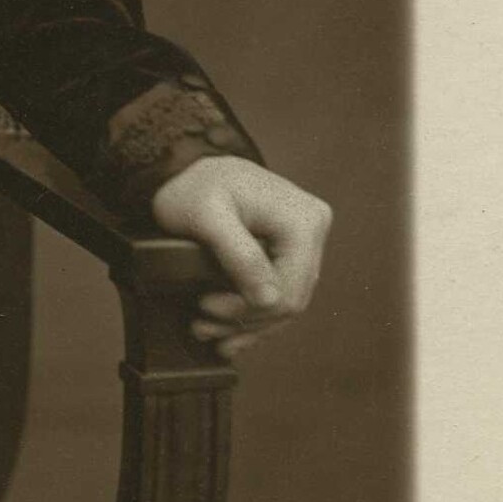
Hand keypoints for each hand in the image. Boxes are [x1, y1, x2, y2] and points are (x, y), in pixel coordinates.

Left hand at [146, 154, 332, 350]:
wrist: (189, 167)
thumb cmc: (193, 186)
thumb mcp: (206, 216)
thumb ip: (239, 254)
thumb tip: (268, 299)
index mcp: (302, 221)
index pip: (288, 289)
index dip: (248, 310)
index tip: (206, 309)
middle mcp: (313, 229)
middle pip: (290, 299)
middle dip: (245, 321)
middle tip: (202, 329)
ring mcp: (306, 240)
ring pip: (286, 302)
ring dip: (247, 324)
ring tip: (210, 334)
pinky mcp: (292, 250)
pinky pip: (280, 291)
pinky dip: (254, 314)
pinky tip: (230, 332)